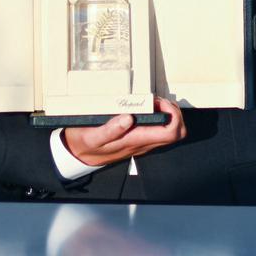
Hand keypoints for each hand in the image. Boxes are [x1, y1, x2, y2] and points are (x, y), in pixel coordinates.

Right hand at [62, 97, 185, 166]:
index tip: (158, 101)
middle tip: (157, 100)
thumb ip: (110, 129)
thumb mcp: (92, 136)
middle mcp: (143, 144)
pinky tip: (146, 107)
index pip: (171, 133)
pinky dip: (159, 116)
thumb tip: (128, 118)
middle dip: (173, 112)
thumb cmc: (85, 144)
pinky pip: (159, 130)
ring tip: (152, 101)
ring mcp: (143, 143)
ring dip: (167, 113)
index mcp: (135, 141)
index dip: (173, 115)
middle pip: (177, 132)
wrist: (78, 155)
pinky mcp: (139, 140)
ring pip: (170, 131)